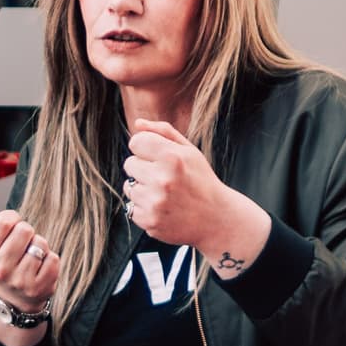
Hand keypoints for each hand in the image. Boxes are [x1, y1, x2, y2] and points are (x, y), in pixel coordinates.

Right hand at [0, 202, 60, 345]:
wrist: (11, 298)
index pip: (4, 220)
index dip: (11, 218)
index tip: (10, 228)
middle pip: (25, 229)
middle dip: (25, 232)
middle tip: (20, 245)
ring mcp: (20, 281)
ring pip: (40, 243)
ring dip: (38, 246)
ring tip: (29, 257)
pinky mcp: (39, 288)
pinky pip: (53, 258)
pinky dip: (49, 259)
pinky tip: (39, 268)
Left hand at [121, 123, 269, 273]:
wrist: (216, 219)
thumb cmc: (201, 180)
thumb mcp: (190, 151)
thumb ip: (163, 132)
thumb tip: (137, 124)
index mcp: (173, 157)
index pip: (136, 142)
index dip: (146, 148)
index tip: (158, 157)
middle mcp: (162, 179)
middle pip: (129, 163)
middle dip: (144, 168)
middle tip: (165, 178)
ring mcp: (155, 202)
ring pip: (128, 186)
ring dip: (142, 188)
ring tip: (165, 194)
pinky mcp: (149, 221)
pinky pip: (131, 207)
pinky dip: (144, 207)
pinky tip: (163, 208)